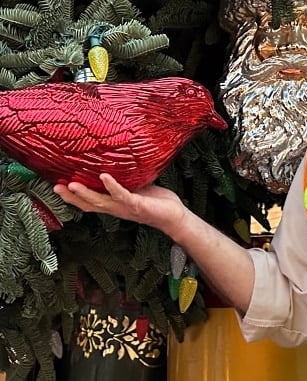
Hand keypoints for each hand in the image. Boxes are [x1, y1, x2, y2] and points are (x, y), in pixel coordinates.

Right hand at [54, 173, 187, 235]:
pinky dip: (113, 186)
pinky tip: (104, 177)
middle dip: (72, 197)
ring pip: (101, 202)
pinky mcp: (137, 204)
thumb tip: (114, 166)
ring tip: (72, 184)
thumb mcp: (136, 190)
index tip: (57, 187)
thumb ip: (125, 182)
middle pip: (89, 204)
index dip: (72, 197)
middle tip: (56, 187)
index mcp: (114, 205)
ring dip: (86, 194)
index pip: (89, 202)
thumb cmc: (156, 202)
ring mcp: (125, 207)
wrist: (174, 216)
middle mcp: (116, 208)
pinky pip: (122, 195)